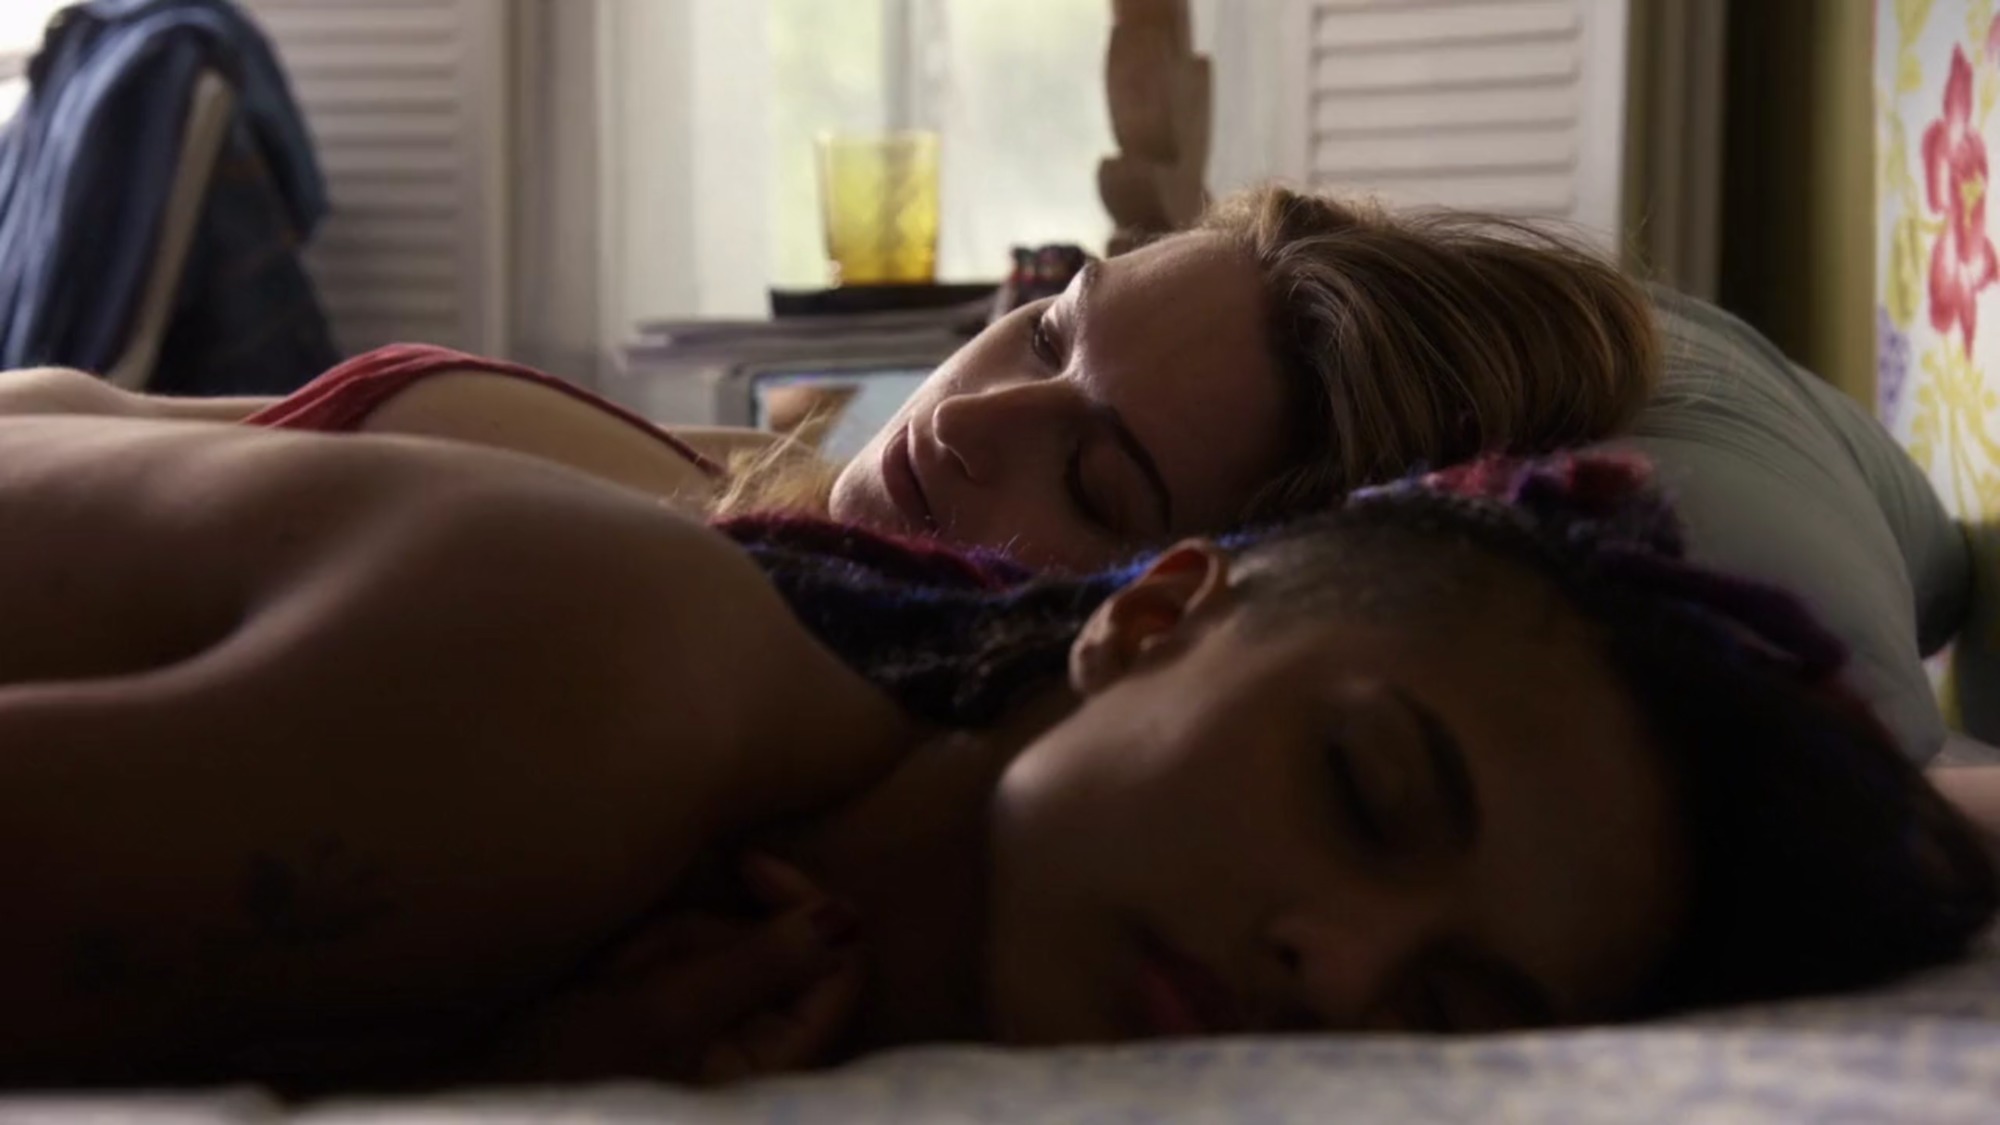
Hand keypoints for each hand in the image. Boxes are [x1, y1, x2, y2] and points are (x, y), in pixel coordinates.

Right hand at [478, 854, 862, 1084]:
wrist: (473, 1086)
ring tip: (601, 982)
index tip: (747, 863)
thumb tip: (850, 917)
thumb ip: (761, 961)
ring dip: (655, 948)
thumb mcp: (663, 1010)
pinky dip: (639, 958)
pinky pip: (678, 957)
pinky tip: (598, 981)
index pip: (842, 966)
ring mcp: (714, 1030)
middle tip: (627, 969)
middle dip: (693, 939)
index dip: (804, 906)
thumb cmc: (563, 1068)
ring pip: (717, 942)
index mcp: (775, 1064)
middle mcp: (757, 1049)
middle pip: (771, 945)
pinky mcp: (673, 1014)